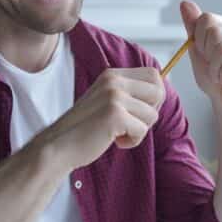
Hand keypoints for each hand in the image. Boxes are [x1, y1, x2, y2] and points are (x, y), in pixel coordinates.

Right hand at [38, 67, 164, 170]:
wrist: (59, 146)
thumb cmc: (85, 128)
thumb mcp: (106, 101)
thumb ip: (128, 94)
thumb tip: (161, 91)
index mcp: (112, 75)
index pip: (153, 75)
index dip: (153, 96)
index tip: (137, 111)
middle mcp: (114, 80)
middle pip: (159, 91)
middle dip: (150, 112)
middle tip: (131, 123)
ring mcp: (114, 96)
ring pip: (152, 114)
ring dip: (139, 130)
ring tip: (117, 133)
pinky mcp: (115, 115)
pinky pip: (142, 130)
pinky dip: (132, 141)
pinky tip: (114, 141)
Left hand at [180, 0, 221, 113]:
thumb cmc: (212, 77)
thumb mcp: (196, 51)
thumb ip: (192, 27)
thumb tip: (185, 2)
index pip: (206, 19)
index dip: (199, 41)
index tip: (203, 55)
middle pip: (215, 32)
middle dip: (207, 56)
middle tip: (213, 67)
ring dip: (215, 69)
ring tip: (219, 76)